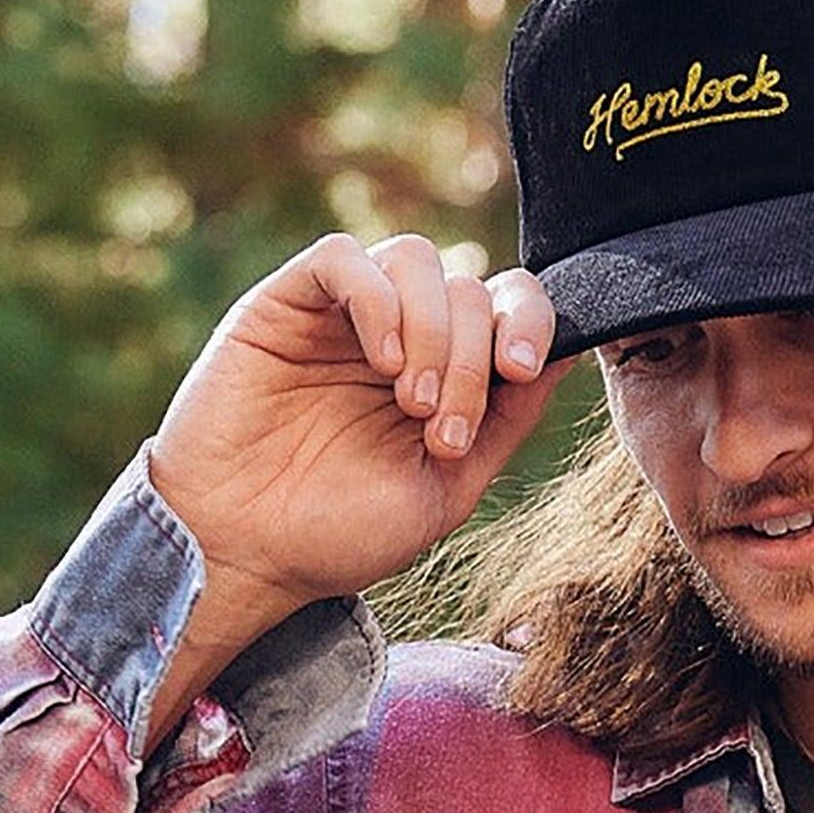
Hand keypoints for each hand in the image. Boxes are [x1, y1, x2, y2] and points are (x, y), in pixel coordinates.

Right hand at [145, 230, 574, 632]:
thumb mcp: (446, 489)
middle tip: (440, 429)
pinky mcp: (286, 304)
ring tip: (409, 402)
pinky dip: (377, 302)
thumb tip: (569, 351)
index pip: (506, 305)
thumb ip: (505, 422)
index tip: (521, 370)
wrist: (244, 554)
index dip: (528, 320)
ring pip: (416, 259)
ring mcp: (343, 317)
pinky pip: (345, 258)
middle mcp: (399, 336)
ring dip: (431, 330)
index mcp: (444, 375)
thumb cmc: (338, 534)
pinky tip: (378, 363)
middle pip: (469, 286)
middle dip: (473, 356)